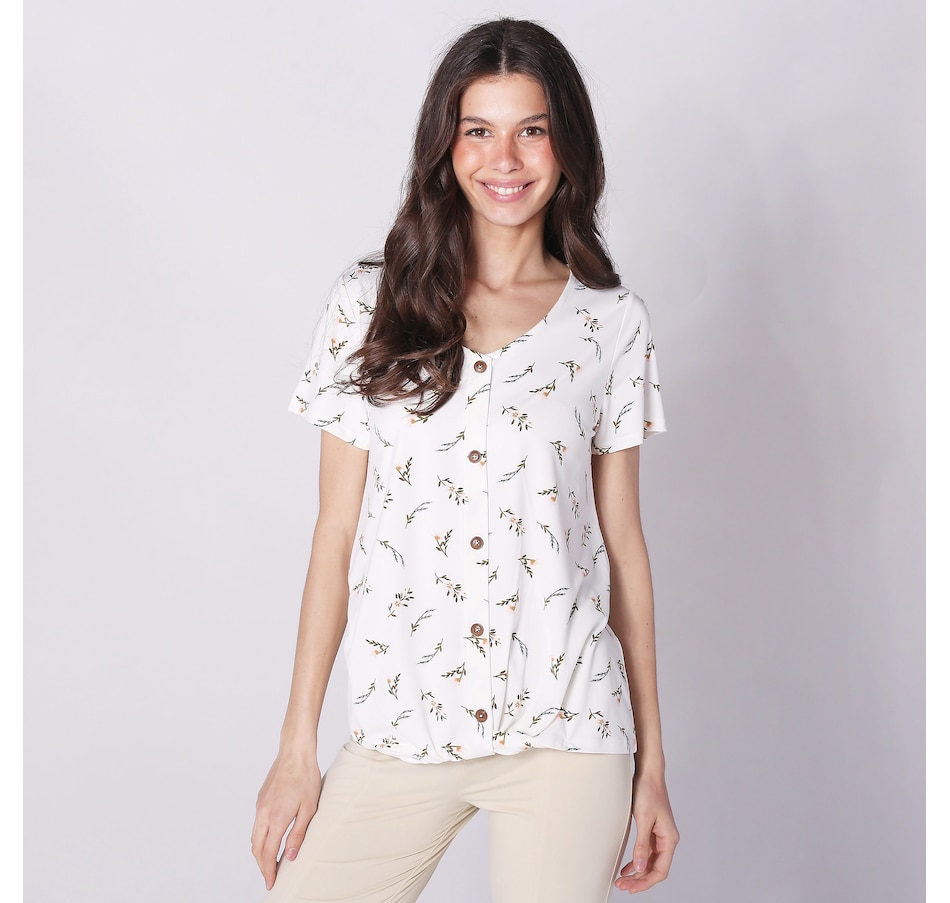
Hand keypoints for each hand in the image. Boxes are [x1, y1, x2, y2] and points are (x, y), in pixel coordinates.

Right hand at [251, 752, 322, 889]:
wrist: (295, 752)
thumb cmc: (306, 777)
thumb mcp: (309, 808)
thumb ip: (298, 834)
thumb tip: (289, 856)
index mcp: (276, 819)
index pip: (267, 853)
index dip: (268, 870)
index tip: (271, 882)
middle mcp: (263, 814)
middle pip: (256, 848)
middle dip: (262, 865)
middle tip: (270, 877)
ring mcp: (260, 806)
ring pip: (254, 837)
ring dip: (259, 852)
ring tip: (269, 862)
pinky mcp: (260, 799)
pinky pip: (256, 824)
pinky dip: (259, 837)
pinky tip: (269, 838)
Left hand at [615, 768, 678, 893]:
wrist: (648, 773)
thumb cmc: (648, 792)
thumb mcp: (643, 820)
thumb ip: (642, 846)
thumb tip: (640, 868)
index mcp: (669, 839)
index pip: (660, 870)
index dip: (646, 882)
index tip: (631, 888)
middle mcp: (667, 839)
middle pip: (655, 868)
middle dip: (640, 880)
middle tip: (623, 886)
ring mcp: (660, 835)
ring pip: (650, 861)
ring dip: (638, 872)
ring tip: (623, 880)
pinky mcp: (652, 829)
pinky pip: (647, 852)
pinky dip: (637, 861)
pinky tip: (628, 867)